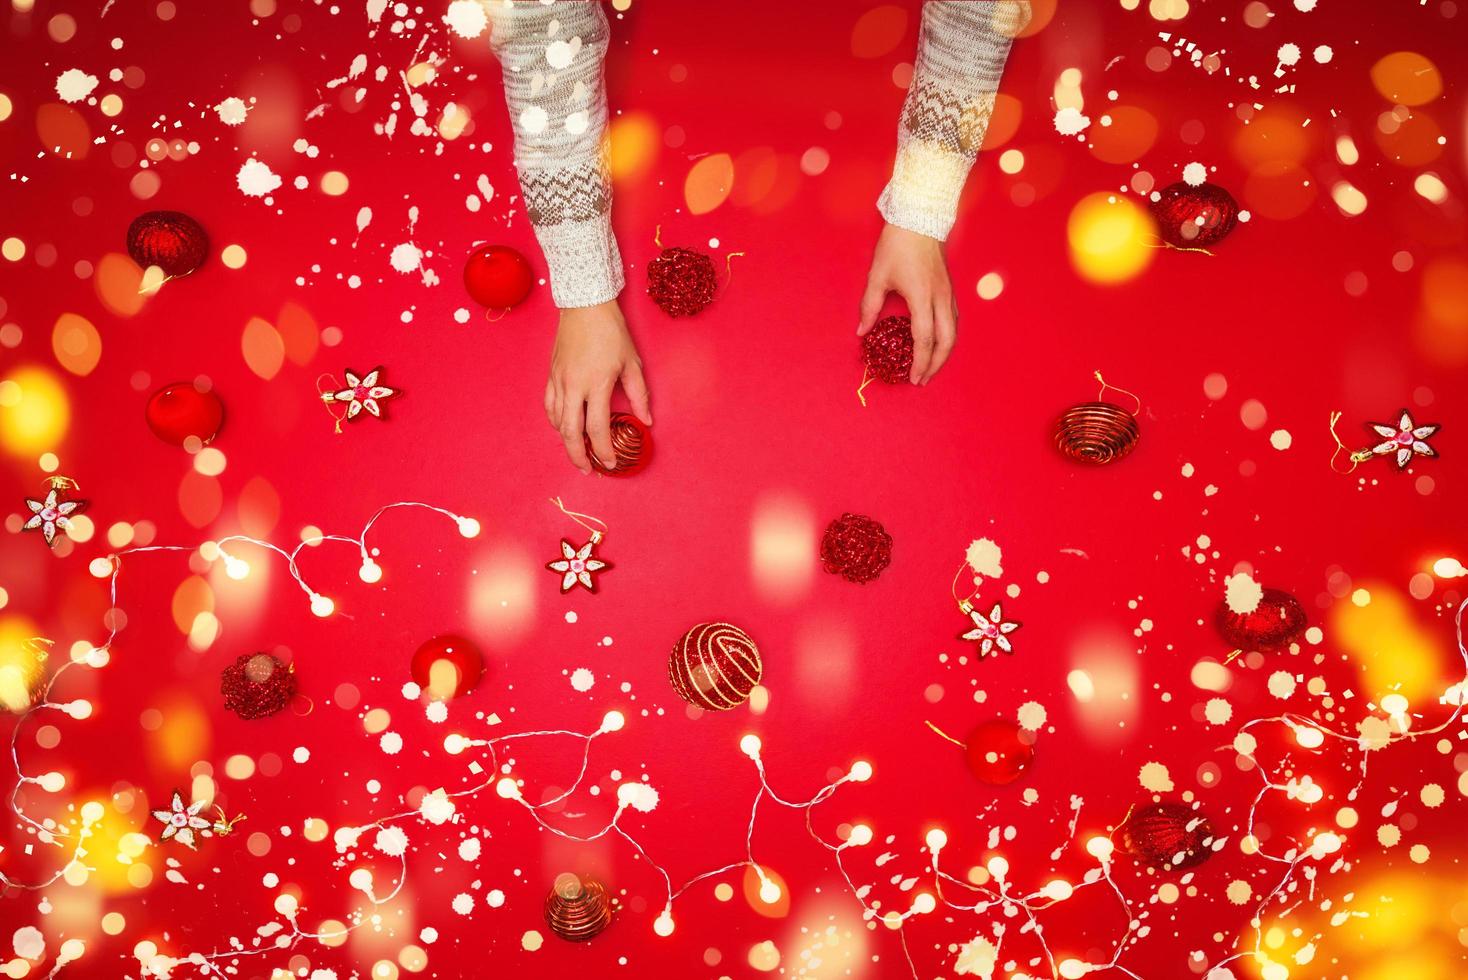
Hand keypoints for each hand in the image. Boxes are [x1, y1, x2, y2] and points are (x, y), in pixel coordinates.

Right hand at [545, 300, 651, 473]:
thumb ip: (639, 395)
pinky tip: (564, 428)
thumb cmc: (612, 332)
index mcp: (597, 384)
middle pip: (571, 433)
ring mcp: (559, 381)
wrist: (585, 306)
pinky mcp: (551, 375)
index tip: (611, 462)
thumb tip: (646, 421)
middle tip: (588, 470)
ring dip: (567, 441)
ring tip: (578, 452)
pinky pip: (549, 406)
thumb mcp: (632, 363)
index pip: (597, 428)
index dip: (603, 450)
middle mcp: (574, 386)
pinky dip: (555, 422)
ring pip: (557, 422)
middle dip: (579, 456)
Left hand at [857, 223, 957, 384]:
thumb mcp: (878, 276)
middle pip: (946, 341)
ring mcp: (949, 294)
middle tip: (922, 379)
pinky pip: (954, 321)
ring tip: (930, 367)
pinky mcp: (951, 290)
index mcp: (921, 297)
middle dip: (935, 364)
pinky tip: (938, 344)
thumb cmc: (897, 246)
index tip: (912, 378)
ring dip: (943, 353)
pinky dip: (947, 338)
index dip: (919, 361)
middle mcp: (940, 299)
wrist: (920, 219)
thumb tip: (862, 332)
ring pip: (954, 332)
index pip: (924, 338)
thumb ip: (869, 306)